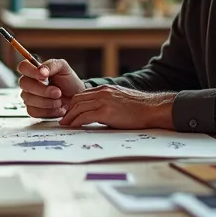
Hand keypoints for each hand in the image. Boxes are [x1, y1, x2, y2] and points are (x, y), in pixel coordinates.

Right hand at [17, 58, 85, 118]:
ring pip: (29, 99)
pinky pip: (33, 111)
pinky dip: (48, 111)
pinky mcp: (32, 110)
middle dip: (43, 90)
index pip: (23, 66)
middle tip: (58, 92)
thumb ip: (51, 65)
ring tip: (59, 101)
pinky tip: (56, 108)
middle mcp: (29, 83)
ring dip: (47, 102)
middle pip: (24, 84)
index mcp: (34, 70)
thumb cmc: (69, 82)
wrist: (76, 99)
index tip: (44, 76)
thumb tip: (41, 70)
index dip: (31, 71)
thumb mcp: (63, 68)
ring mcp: (29, 97)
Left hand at [58, 85, 175, 129]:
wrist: (151, 109)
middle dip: (68, 110)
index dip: (73, 104)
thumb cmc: (139, 108)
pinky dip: (76, 122)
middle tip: (64, 120)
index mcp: (105, 89)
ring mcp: (103, 101)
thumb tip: (99, 113)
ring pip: (78, 107)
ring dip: (69, 117)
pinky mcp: (105, 112)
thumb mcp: (120, 99)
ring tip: (65, 125)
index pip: (83, 94)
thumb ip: (108, 102)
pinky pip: (84, 116)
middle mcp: (102, 92)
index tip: (69, 113)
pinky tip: (73, 127)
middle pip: (77, 99)